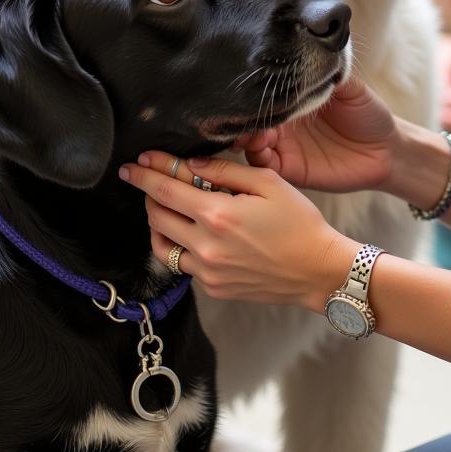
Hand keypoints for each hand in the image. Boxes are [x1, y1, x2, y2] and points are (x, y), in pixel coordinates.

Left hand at [119, 151, 354, 309]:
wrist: (318, 271)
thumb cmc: (299, 222)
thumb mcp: (267, 182)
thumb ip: (225, 170)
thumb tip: (191, 163)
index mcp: (217, 215)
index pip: (165, 189)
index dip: (145, 174)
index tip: (133, 165)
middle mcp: (205, 246)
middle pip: (156, 216)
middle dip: (149, 194)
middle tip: (152, 180)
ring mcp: (207, 272)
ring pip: (161, 245)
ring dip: (158, 222)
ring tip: (167, 207)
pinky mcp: (213, 288)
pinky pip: (182, 264)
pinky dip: (179, 245)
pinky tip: (193, 232)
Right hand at [240, 77, 399, 193]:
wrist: (388, 149)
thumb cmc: (368, 113)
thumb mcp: (350, 87)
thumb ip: (327, 71)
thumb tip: (311, 47)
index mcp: (293, 99)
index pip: (263, 94)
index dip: (252, 92)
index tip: (245, 88)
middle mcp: (284, 123)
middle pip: (250, 118)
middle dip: (242, 115)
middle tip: (243, 111)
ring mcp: (285, 147)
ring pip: (250, 142)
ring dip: (246, 137)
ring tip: (254, 131)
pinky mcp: (291, 169)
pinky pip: (265, 166)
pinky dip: (257, 157)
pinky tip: (261, 148)